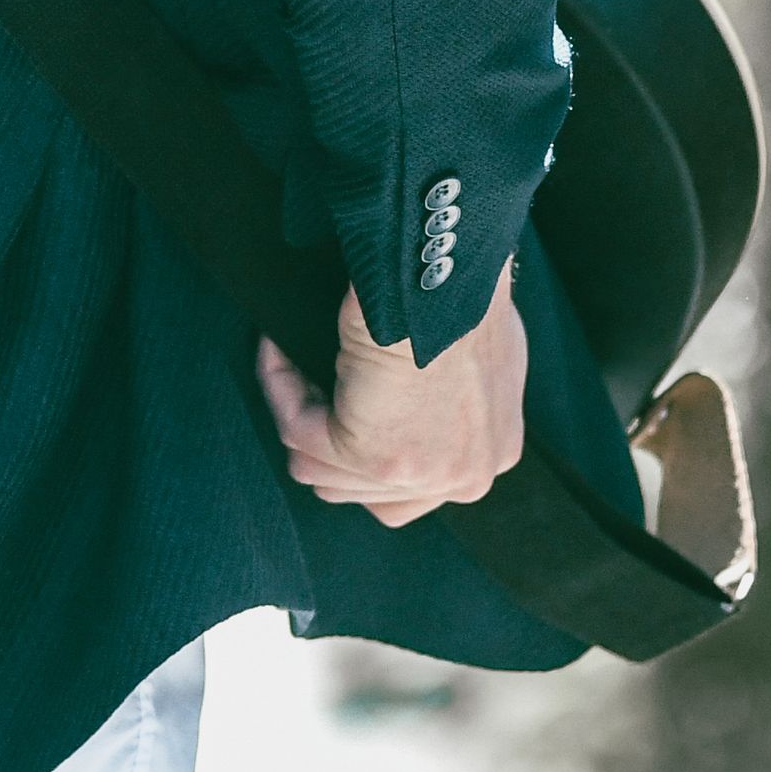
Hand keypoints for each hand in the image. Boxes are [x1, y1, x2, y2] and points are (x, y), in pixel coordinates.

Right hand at [264, 275, 526, 523]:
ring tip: (296, 364)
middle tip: (312, 384)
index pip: (412, 494)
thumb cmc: (463, 294)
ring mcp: (419, 474)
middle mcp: (464, 479)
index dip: (366, 455)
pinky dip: (280, 389)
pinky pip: (297, 432)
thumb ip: (454, 403)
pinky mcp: (372, 454)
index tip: (343, 402)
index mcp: (492, 456)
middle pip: (363, 493)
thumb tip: (414, 410)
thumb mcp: (480, 358)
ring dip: (301, 418)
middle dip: (329, 446)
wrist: (448, 277)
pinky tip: (278, 350)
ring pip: (323, 472)